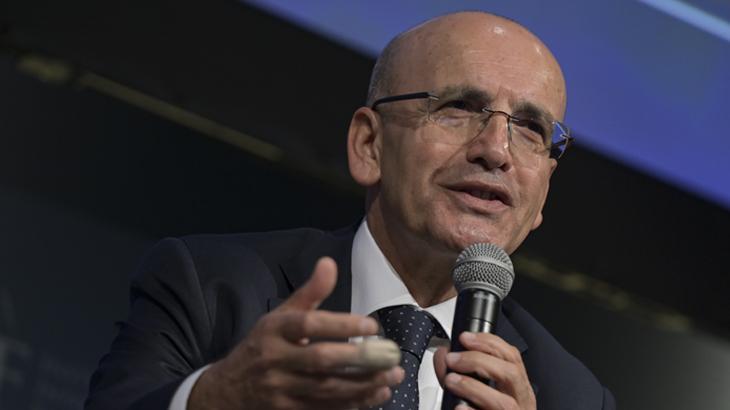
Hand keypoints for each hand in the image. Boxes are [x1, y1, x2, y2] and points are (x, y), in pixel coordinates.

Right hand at [189, 257, 403, 409]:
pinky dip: (351, 404)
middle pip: (319, 360)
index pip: (308, 325)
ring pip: (326, 389)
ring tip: (391, 376)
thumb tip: (329, 263)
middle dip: (359, 359)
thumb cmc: (262, 346)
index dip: (340, 325)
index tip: (371, 326)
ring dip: (362, 385)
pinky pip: (323, 409)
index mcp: (273, 330)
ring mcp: (279, 389)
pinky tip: (374, 395)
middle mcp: (274, 359)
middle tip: (390, 354)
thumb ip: (309, 293)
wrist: (227, 390)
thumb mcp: (279, 316)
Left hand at [434, 332, 535, 409]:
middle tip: (454, 360)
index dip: (490, 342)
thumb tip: (444, 354)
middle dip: (480, 361)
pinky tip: (459, 408)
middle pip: (511, 374)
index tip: (466, 337)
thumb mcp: (474, 392)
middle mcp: (521, 404)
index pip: (512, 356)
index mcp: (517, 388)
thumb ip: (459, 373)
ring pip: (504, 402)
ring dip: (474, 387)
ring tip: (451, 381)